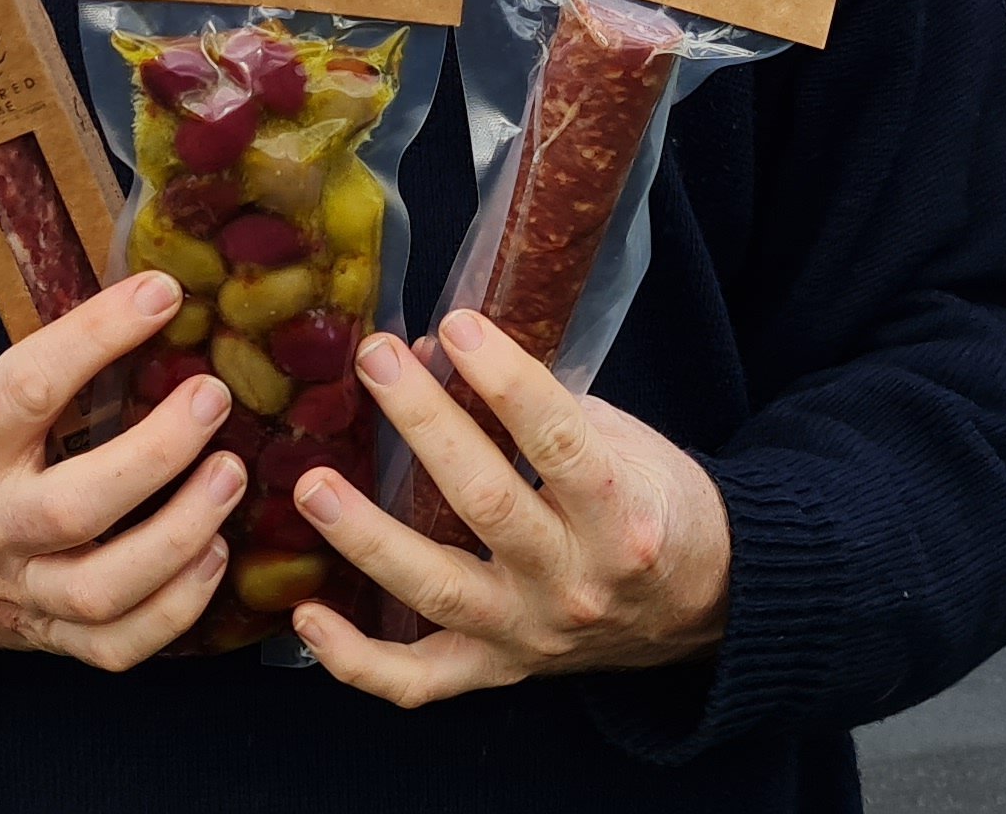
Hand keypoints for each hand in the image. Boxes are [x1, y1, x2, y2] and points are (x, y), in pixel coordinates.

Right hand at [0, 272, 240, 664]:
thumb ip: (46, 377)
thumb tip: (155, 310)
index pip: (30, 386)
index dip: (99, 335)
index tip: (164, 295)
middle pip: (77, 507)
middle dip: (159, 452)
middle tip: (213, 398)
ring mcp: (17, 591)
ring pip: (102, 589)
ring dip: (181, 536)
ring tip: (230, 476)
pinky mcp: (42, 636)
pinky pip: (113, 646)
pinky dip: (174, 612)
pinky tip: (213, 557)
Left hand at [285, 312, 730, 707]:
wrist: (699, 605)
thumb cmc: (652, 504)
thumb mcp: (624, 442)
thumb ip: (539, 404)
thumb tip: (434, 351)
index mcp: (621, 516)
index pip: (559, 441)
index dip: (506, 380)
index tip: (457, 326)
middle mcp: (574, 581)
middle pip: (487, 503)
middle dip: (424, 425)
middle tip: (373, 361)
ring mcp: (529, 634)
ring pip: (438, 590)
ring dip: (367, 537)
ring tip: (312, 486)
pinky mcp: (496, 671)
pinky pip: (418, 680)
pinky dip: (356, 659)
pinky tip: (306, 615)